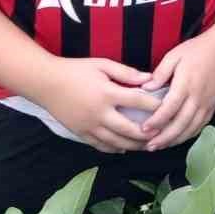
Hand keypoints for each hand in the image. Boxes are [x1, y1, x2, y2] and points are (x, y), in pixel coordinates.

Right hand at [40, 58, 160, 152]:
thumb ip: (126, 73)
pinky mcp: (80, 133)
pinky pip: (101, 146)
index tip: (169, 107)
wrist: (45, 83)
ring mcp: (89, 126)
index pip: (138, 102)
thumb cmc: (75, 70)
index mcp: (107, 94)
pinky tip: (126, 148)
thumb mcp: (102, 65)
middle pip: (130, 129)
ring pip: (117, 142)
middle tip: (163, 133)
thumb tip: (149, 79)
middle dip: (149, 133)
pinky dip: (115, 148)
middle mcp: (99, 113)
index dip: (156, 105)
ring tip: (149, 144)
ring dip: (135, 145)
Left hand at [140, 37, 214, 150]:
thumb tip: (145, 88)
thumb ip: (160, 73)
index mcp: (186, 84)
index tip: (144, 129)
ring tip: (160, 146)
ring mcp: (206, 104)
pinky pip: (200, 125)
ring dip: (175, 140)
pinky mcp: (212, 106)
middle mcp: (197, 97)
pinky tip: (177, 139)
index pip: (170, 108)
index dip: (156, 121)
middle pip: (181, 123)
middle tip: (149, 146)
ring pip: (191, 128)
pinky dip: (188, 135)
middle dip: (164, 137)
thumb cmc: (198, 50)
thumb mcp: (174, 55)